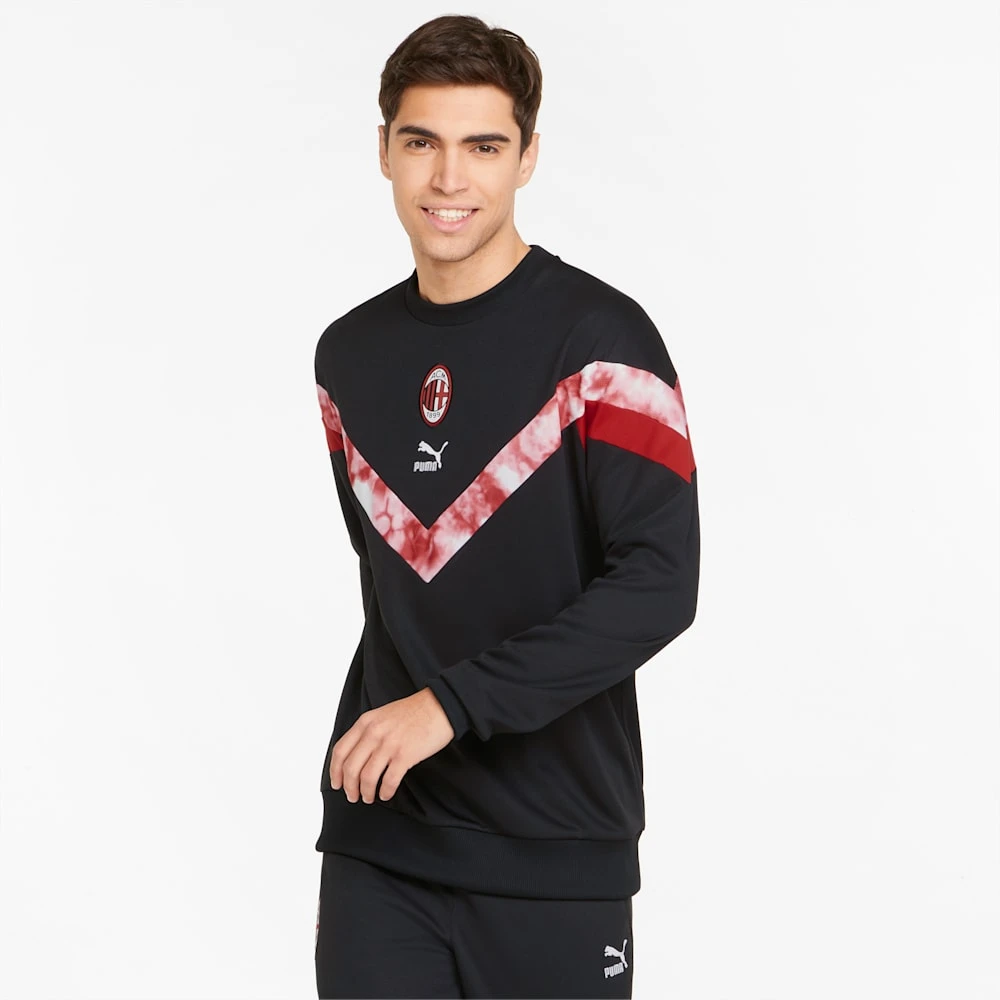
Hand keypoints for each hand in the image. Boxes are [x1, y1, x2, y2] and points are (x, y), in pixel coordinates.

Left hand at [329, 687, 453, 803]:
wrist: (441, 706)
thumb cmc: (415, 711)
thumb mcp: (383, 714)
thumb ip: (368, 731)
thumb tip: (358, 756)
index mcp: (366, 722)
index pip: (340, 751)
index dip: (335, 771)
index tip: (337, 783)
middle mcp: (374, 733)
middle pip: (350, 768)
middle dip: (349, 787)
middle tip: (353, 796)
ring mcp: (389, 744)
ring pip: (367, 777)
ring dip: (366, 792)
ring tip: (369, 797)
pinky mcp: (406, 755)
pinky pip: (389, 781)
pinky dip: (385, 791)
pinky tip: (386, 793)